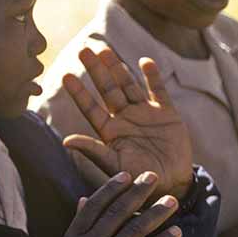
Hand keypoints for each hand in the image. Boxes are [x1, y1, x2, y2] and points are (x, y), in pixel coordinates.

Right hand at [51, 170, 182, 236]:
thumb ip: (78, 224)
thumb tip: (85, 198)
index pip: (95, 206)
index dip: (112, 189)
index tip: (127, 175)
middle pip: (117, 212)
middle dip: (137, 192)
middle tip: (153, 176)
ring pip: (135, 229)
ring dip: (156, 213)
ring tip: (172, 201)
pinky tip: (176, 232)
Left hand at [62, 47, 192, 198]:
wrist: (171, 185)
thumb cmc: (138, 180)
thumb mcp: (114, 166)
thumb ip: (93, 151)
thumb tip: (65, 141)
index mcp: (110, 132)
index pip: (90, 107)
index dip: (78, 92)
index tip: (66, 75)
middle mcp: (124, 119)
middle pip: (107, 90)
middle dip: (96, 71)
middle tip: (83, 50)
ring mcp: (145, 114)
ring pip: (128, 85)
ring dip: (118, 68)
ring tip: (105, 51)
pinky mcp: (167, 114)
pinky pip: (158, 91)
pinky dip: (153, 77)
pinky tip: (145, 62)